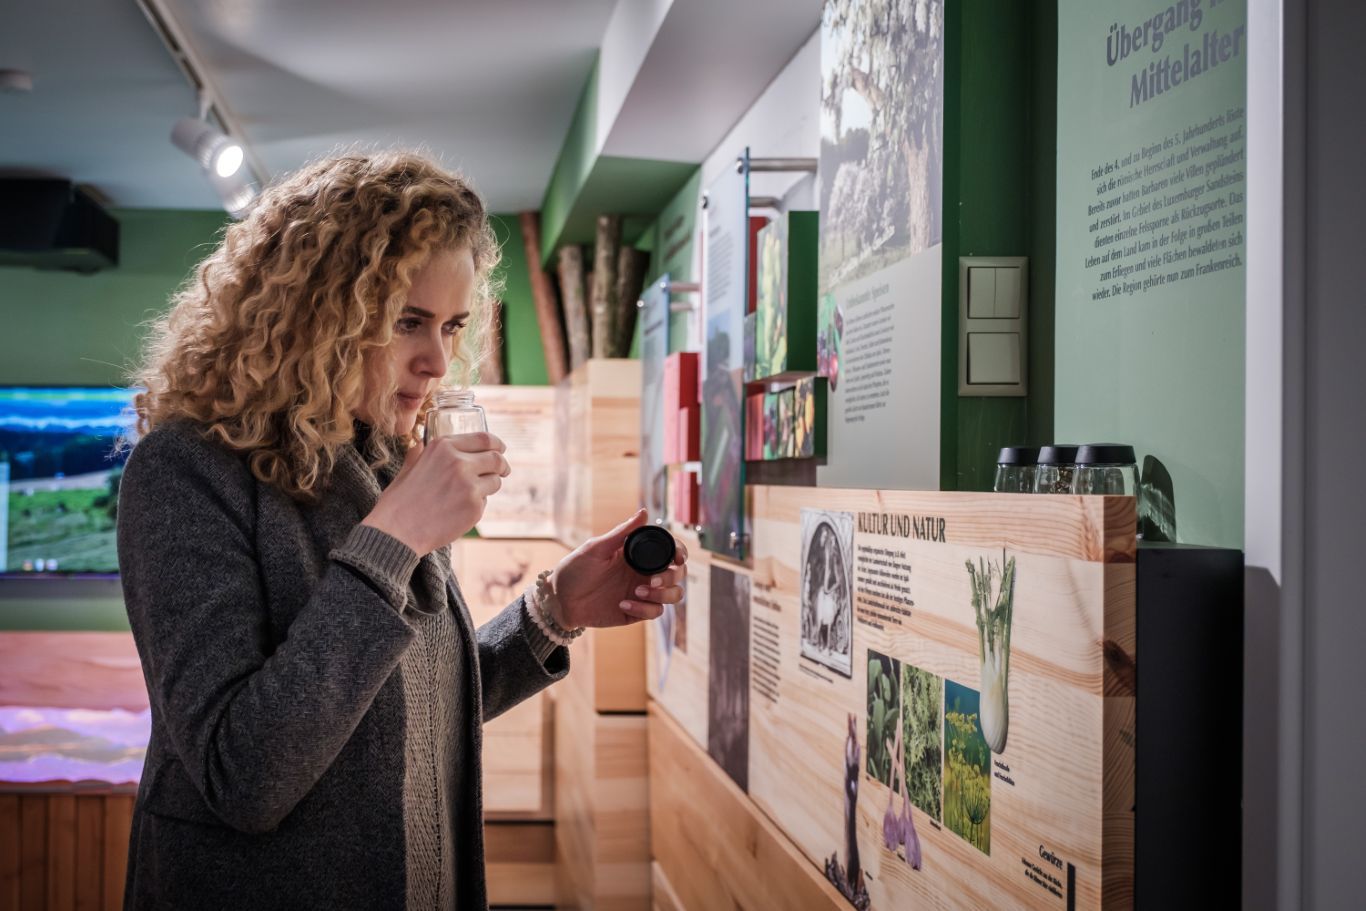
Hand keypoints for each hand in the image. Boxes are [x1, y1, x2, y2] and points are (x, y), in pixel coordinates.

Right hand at [361, 432, 510, 554]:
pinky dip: (477, 505)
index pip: (484, 438)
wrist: (396, 532)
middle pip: (496, 458)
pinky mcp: (474, 507)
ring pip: (495, 481)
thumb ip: (420, 453)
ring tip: (472, 494)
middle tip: (503, 470)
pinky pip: (485, 501)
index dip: (497, 444)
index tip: (500, 449)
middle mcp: (458, 462)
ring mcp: (469, 484)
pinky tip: (459, 511)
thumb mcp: (408, 467)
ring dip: (490, 486)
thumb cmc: (399, 501)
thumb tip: (422, 443)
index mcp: (442, 446)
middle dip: (502, 465)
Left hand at [549, 509, 689, 627]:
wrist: (558, 600)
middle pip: (677, 574)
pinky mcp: (635, 612)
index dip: (680, 552)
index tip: (678, 557)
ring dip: (662, 595)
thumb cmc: (574, 569)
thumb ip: (622, 533)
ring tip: (638, 593)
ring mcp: (641, 593)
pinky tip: (623, 604)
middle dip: (672, 577)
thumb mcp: (596, 548)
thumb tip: (644, 512)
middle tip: (652, 581)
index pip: (669, 551)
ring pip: (673, 595)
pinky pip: (654, 612)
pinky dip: (644, 609)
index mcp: (637, 555)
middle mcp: (643, 573)